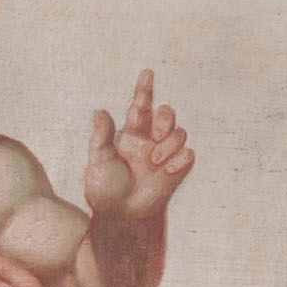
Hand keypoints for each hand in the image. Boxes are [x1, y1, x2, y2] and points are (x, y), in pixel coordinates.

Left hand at [81, 70, 193, 223]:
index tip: (147, 73)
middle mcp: (150, 139)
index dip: (145, 88)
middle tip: (157, 135)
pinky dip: (180, 159)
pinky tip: (166, 170)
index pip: (141, 105)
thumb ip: (101, 137)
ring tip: (154, 162)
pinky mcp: (176, 169)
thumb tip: (99, 111)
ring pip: (180, 132)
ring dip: (169, 145)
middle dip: (166, 119)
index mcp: (131, 133)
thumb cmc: (105, 186)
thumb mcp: (99, 160)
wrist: (120, 213)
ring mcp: (165, 153)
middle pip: (168, 113)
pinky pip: (188, 154)